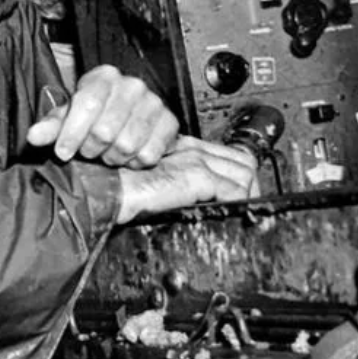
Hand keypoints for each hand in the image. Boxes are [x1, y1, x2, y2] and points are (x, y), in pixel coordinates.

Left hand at [26, 65, 177, 167]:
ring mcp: (154, 103)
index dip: (72, 134)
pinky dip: (134, 163)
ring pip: (127, 145)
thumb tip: (33, 137)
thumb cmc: (95, 116)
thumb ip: (51, 126)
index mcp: (104, 77)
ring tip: (107, 152)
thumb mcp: (69, 116)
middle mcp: (132, 85)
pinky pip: (149, 155)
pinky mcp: (170, 123)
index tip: (62, 153)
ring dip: (112, 157)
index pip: (87, 105)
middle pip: (105, 130)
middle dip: (91, 149)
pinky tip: (127, 155)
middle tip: (89, 151)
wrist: (130, 117)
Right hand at [113, 136, 259, 224]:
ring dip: (248, 193)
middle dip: (250, 184)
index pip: (226, 153)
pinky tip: (230, 212)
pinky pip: (234, 189)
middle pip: (242, 160)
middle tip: (245, 204)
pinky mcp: (196, 175)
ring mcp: (194, 159)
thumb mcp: (155, 181)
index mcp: (180, 147)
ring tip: (241, 210)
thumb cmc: (120, 188)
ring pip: (244, 172)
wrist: (107, 190)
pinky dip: (239, 202)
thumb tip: (198, 199)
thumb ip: (175, 182)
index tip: (239, 193)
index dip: (238, 174)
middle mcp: (190, 148)